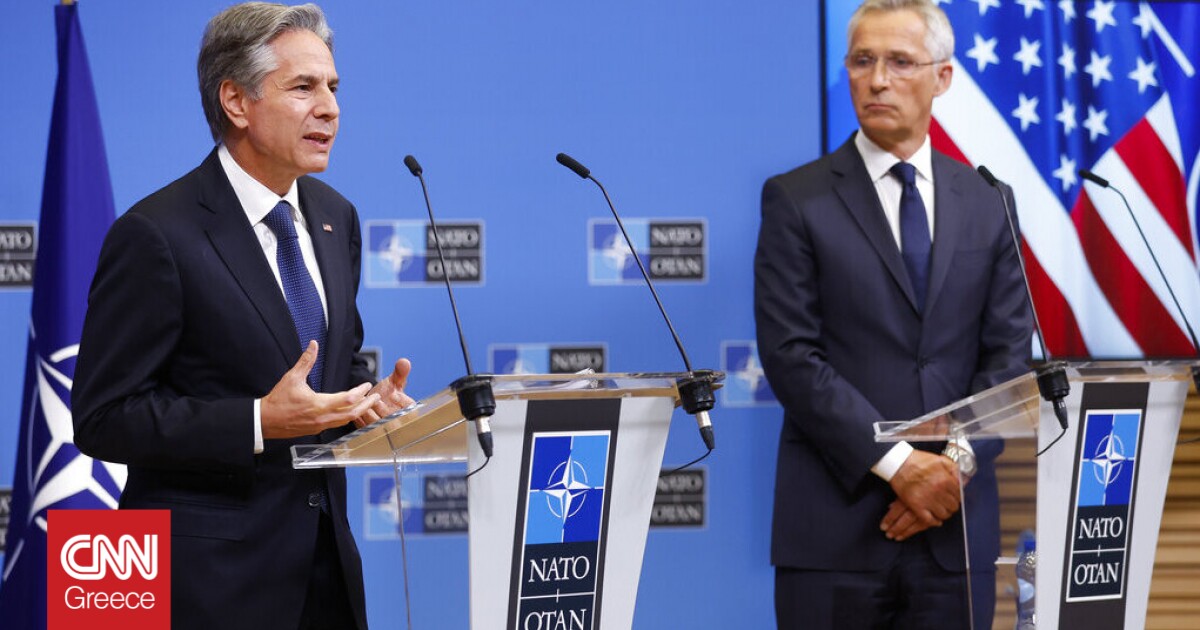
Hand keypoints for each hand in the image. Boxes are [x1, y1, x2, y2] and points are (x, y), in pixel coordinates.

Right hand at [261, 341, 379, 438]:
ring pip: (346, 421)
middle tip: (376, 397)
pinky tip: (350, 412)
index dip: (361, 392)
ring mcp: (320, 426)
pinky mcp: (316, 430)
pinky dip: (347, 418)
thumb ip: (306, 361)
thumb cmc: (278, 401)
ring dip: (358, 412)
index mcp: (319, 404)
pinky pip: (337, 424)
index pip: (348, 399)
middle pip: (352, 413)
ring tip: (367, 404)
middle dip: (366, 405)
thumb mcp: (292, 377)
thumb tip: (313, 345)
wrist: (265, 421)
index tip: (367, 386)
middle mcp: (322, 417)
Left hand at [355, 358, 414, 427]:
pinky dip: (361, 421)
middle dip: (385, 411)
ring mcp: (385, 428)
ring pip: (380, 426)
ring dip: (371, 416)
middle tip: (377, 401)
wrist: (374, 401)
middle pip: (395, 421)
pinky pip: (367, 429)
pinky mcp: (372, 432)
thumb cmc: (388, 392)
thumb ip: (400, 372)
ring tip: (365, 405)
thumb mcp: (394, 381)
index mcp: (408, 409)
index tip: (394, 394)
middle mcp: (398, 420)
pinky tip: (357, 412)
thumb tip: (404, 362)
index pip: (410, 409)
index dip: (402, 402)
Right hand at [883, 450, 960, 536]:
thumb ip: (953, 469)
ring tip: (941, 510)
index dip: (957, 497)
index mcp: (945, 480)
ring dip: (943, 513)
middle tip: (947, 504)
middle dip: (951, 505)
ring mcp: (927, 500)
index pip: (959, 495)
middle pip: (953, 506)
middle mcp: (939, 491)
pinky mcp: (916, 506)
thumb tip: (961, 479)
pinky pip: (929, 519)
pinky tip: (935, 520)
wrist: (898, 463)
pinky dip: (934, 521)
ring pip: (943, 514)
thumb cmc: (918, 460)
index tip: (953, 497)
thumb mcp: (940, 460)